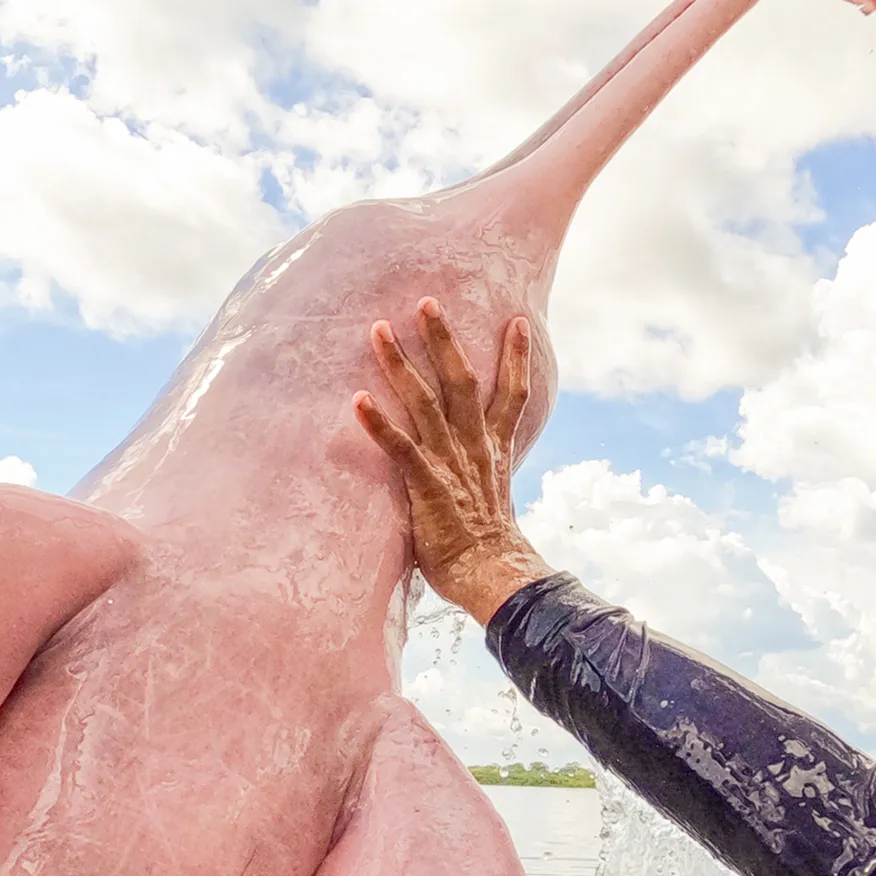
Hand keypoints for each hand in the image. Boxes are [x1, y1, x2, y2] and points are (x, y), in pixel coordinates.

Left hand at [353, 300, 553, 623]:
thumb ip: (476, 471)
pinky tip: (356, 400)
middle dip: (443, 339)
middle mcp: (474, 446)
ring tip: (379, 330)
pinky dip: (378, 422)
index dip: (515, 358)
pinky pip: (400, 447)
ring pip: (425, 402)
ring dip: (400, 364)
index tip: (519, 321)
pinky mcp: (427, 484)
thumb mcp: (488, 496)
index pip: (511, 395)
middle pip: (462, 381)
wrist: (492, 574)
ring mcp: (450, 462)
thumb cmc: (485, 545)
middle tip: (426, 300)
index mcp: (493, 449)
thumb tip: (467, 466)